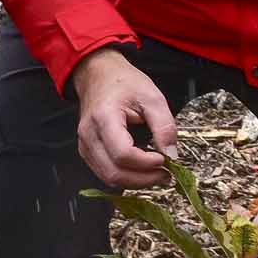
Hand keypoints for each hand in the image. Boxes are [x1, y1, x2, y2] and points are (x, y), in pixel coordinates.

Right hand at [69, 48, 174, 189]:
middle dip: (144, 179)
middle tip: (166, 174)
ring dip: (136, 182)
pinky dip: (126, 177)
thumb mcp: (152, 97)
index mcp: (104, 117)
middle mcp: (89, 135)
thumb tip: (172, 155)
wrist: (99, 75)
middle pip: (114, 172)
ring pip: (109, 177)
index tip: (165, 159)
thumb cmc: (124, 83)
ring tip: (157, 174)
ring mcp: (85, 145)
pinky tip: (142, 171)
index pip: (123, 153)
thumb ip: (165, 127)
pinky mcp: (87, 152)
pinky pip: (105, 173)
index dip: (146, 163)